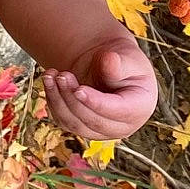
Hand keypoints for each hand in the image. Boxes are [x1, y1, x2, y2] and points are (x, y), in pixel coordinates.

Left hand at [43, 38, 158, 140]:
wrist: (110, 66)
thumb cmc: (123, 61)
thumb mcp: (127, 57)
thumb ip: (118, 62)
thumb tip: (109, 60)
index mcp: (140, 108)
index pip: (117, 111)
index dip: (97, 103)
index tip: (79, 89)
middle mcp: (122, 126)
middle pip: (93, 121)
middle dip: (73, 99)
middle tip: (62, 74)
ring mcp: (101, 131)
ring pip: (75, 124)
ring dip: (59, 100)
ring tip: (51, 74)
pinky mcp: (83, 129)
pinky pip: (64, 121)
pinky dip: (54, 102)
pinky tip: (49, 82)